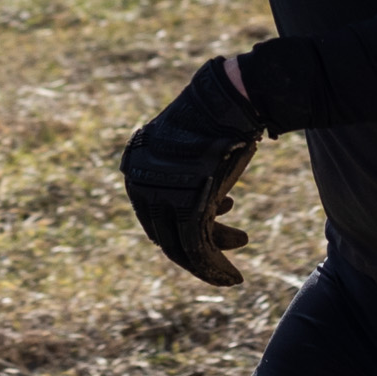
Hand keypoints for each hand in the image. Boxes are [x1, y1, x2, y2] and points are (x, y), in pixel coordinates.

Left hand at [120, 57, 266, 285]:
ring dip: (211, 262)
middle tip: (232, 242)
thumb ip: (182, 178)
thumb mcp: (191, 152)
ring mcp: (160, 194)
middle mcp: (139, 183)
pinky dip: (215, 267)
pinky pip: (197, 248)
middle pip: (166, 234)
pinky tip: (232, 274)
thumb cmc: (217, 121)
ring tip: (242, 242)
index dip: (182, 230)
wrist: (228, 102)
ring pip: (182, 247)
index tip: (214, 229)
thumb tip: (193, 207)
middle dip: (200, 247)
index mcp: (134, 168)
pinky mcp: (184, 205)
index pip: (153, 217)